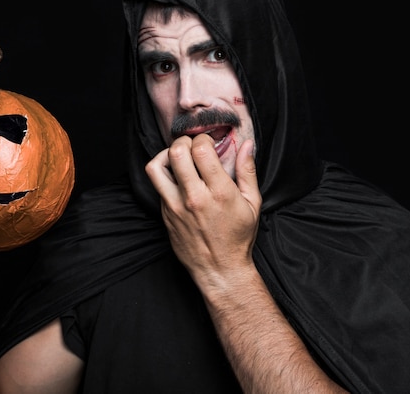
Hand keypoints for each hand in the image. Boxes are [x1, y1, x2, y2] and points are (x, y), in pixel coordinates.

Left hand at [144, 134, 260, 286]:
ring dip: (166, 154)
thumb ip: (248, 171)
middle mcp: (195, 197)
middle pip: (176, 152)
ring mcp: (175, 206)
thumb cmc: (238, 237)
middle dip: (184, 141)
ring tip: (178, 157)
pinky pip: (157, 184)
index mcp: (219, 192)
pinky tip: (176, 175)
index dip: (203, 138)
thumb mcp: (252, 204)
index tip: (208, 143)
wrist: (219, 270)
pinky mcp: (165, 213)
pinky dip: (164, 173)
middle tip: (192, 146)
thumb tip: (246, 145)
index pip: (201, 149)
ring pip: (156, 166)